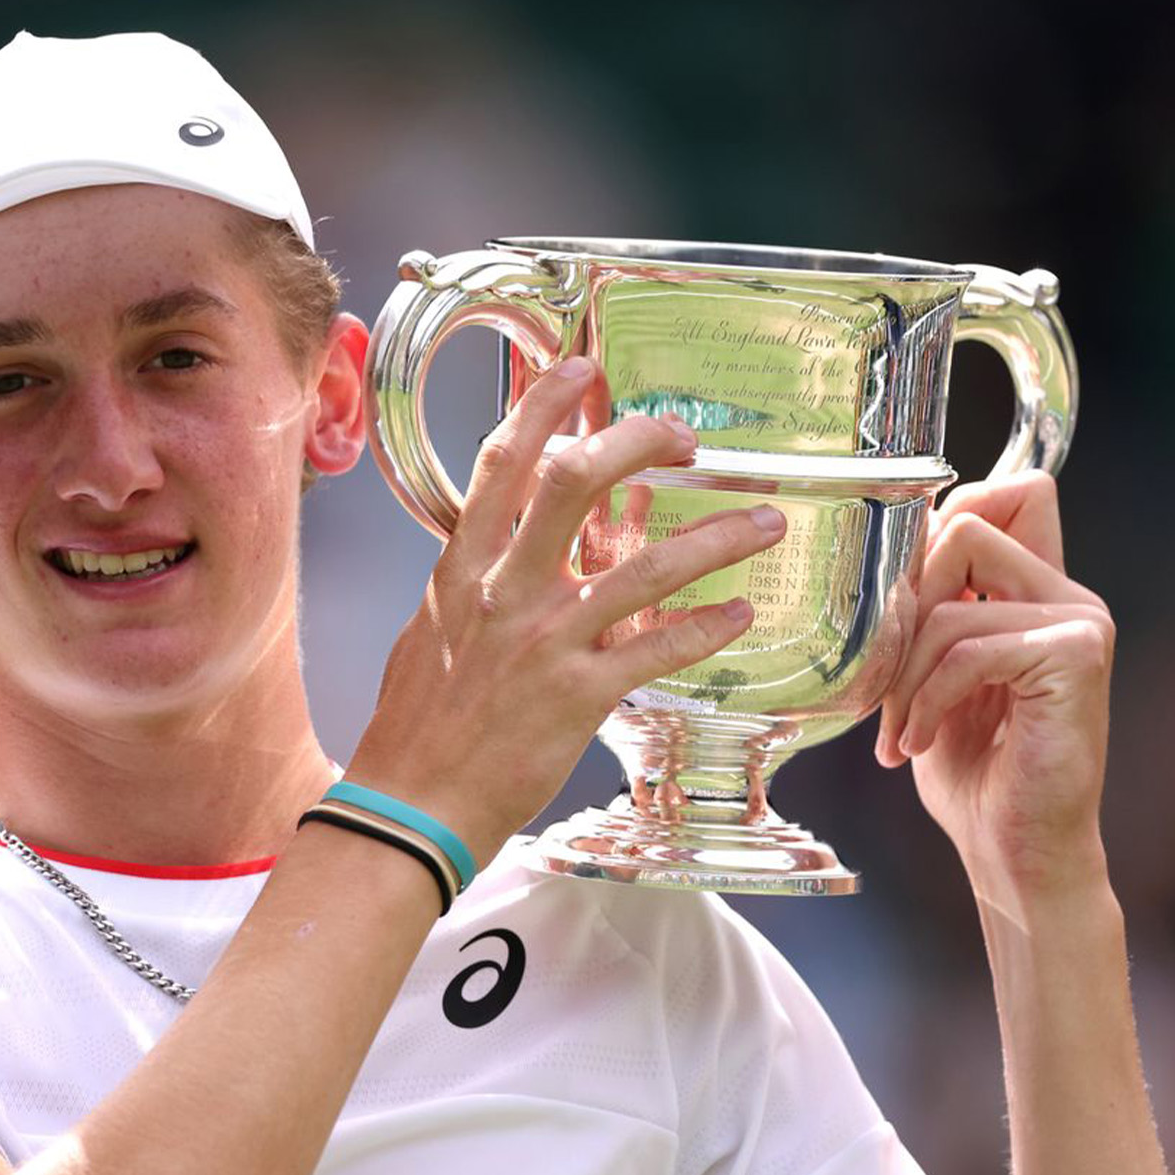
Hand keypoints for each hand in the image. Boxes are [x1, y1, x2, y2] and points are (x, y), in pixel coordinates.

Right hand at [347, 357, 784, 863]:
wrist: (411, 804)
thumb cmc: (415, 726)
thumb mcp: (428, 632)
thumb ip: (469, 585)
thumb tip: (496, 551)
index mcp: (462, 570)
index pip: (501, 463)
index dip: (542, 404)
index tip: (580, 369)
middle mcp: (504, 593)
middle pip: (575, 481)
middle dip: (636, 442)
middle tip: (682, 437)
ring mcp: (545, 642)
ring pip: (644, 567)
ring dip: (716, 538)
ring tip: (763, 522)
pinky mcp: (579, 695)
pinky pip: (660, 649)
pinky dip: (707, 628)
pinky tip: (737, 614)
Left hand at [874, 470, 1115, 905]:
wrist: (1013, 848)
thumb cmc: (971, 767)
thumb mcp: (932, 672)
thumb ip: (931, 607)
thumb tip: (886, 548)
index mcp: (1039, 588)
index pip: (1009, 490)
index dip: (943, 517)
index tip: (901, 595)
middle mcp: (1068, 594)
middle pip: (964, 525)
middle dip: (902, 602)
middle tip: (886, 675)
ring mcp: (1079, 622)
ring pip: (948, 603)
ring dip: (902, 676)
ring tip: (900, 730)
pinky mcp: (1074, 657)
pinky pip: (966, 649)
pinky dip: (925, 701)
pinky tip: (918, 744)